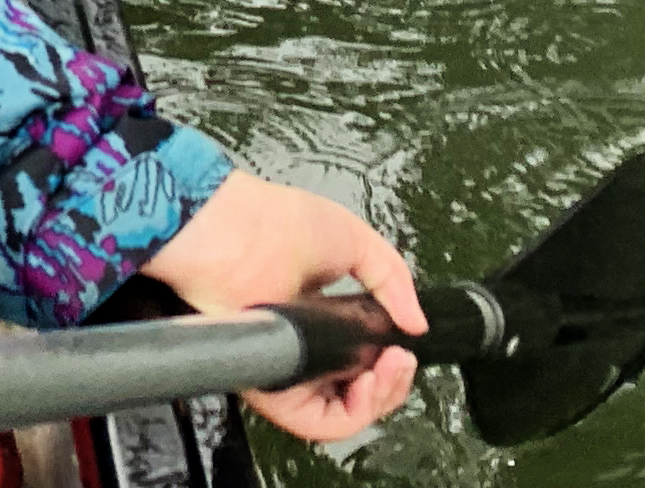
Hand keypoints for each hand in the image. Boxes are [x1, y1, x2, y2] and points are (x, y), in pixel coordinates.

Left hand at [138, 171, 422, 446]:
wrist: (228, 228)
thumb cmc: (269, 221)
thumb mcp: (352, 238)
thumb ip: (392, 278)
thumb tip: (417, 323)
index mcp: (322, 317)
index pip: (366, 361)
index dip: (392, 362)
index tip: (405, 346)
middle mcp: (306, 347)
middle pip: (362, 393)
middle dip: (394, 383)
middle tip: (402, 360)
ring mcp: (290, 368)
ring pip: (344, 416)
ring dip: (379, 400)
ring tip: (389, 369)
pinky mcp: (272, 385)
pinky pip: (315, 423)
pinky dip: (352, 414)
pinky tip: (367, 383)